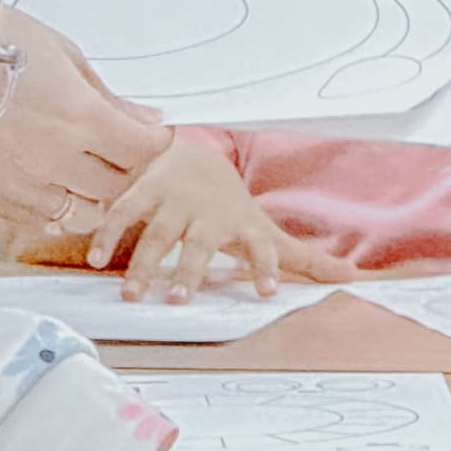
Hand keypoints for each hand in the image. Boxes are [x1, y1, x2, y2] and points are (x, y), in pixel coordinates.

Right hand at [0, 17, 172, 237]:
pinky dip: (59, 204)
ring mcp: (25, 185)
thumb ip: (109, 97)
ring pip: (87, 212)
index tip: (153, 133)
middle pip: (119, 183)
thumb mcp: (63, 56)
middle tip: (118, 143)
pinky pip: (47, 219)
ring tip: (83, 165)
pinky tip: (50, 176)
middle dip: (127, 164)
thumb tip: (146, 120)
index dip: (155, 141)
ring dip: (94, 192)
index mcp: (78, 117)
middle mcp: (55, 158)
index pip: (144, 150)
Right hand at [88, 140, 356, 300]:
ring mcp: (175, 200)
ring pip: (157, 231)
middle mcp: (210, 212)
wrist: (191, 150)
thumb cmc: (232, 204)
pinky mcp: (145, 190)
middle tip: (178, 299)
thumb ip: (303, 258)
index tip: (267, 292)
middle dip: (189, 269)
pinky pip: (122, 212)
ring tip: (133, 294)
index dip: (266, 266)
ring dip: (143, 263)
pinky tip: (95, 261)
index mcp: (243, 224)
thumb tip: (354, 277)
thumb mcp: (266, 228)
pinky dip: (106, 235)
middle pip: (200, 242)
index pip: (261, 245)